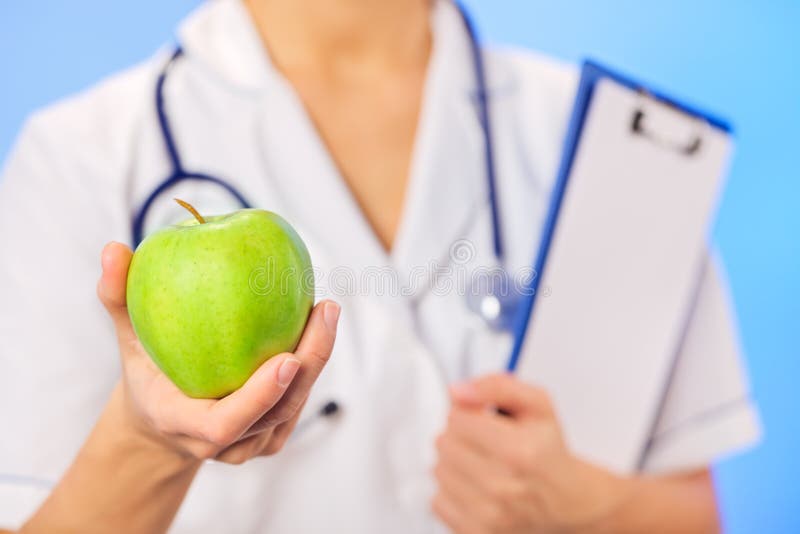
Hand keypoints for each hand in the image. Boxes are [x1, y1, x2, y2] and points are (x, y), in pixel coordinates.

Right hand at [97, 241, 339, 464]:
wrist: (162, 422)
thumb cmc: (145, 371)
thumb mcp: (126, 337)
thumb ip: (117, 297)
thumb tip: (113, 248)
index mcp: (182, 424)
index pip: (225, 424)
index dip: (258, 397)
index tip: (288, 358)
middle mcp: (222, 445)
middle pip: (276, 412)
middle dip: (309, 363)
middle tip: (324, 310)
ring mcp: (250, 445)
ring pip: (294, 407)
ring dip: (317, 359)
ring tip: (326, 310)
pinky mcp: (270, 436)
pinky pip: (298, 401)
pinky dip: (312, 364)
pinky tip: (320, 322)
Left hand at [432, 374, 630, 533]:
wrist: (566, 502)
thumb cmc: (547, 451)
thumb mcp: (537, 405)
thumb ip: (498, 386)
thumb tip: (458, 391)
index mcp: (519, 451)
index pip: (457, 417)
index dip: (469, 413)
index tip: (484, 421)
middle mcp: (502, 486)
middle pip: (444, 442)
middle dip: (461, 437)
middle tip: (485, 443)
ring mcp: (488, 515)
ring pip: (438, 469)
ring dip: (455, 463)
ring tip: (482, 464)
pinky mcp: (475, 533)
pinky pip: (437, 500)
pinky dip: (452, 492)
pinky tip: (476, 488)